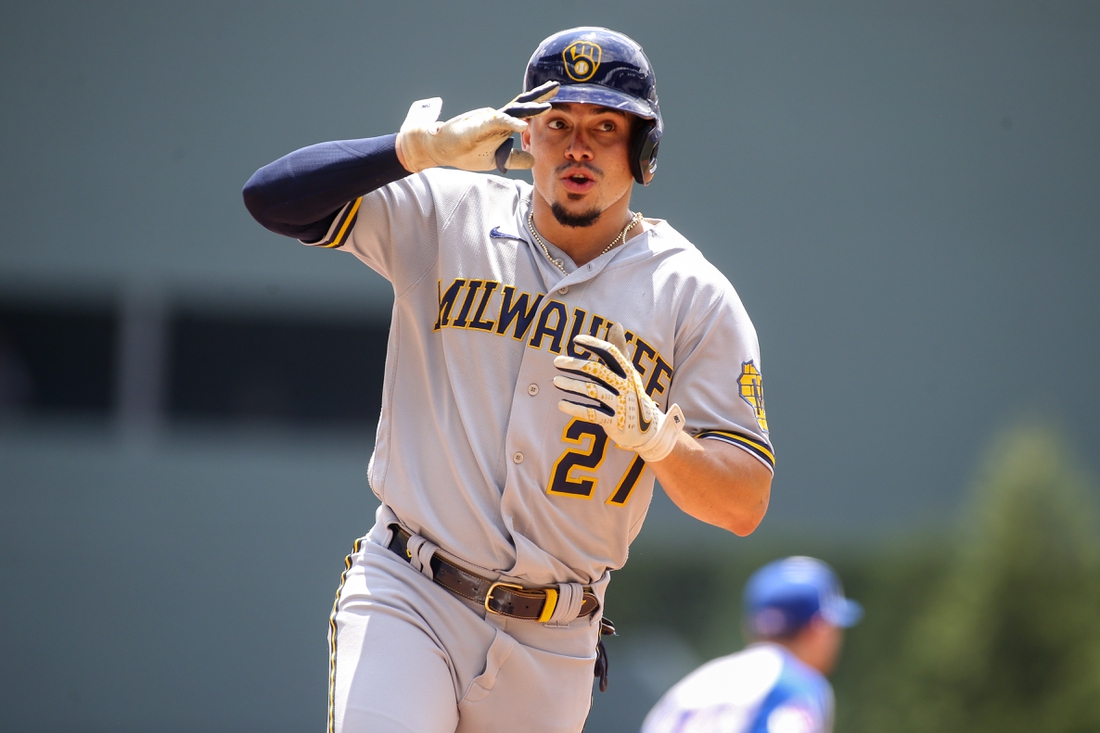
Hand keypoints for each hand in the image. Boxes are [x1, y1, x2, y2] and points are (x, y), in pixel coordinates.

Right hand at [396, 82, 558, 173]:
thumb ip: (515, 158)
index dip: (539, 105)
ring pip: (512, 111)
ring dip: (530, 109)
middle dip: (540, 96)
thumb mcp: (496, 159)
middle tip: (556, 86)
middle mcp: (496, 117)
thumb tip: (534, 161)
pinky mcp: (478, 125)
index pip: (523, 112)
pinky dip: (511, 123)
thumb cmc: (465, 152)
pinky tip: (523, 125)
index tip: (555, 99)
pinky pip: (497, 122)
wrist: (439, 149)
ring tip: (547, 106)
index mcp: (501, 125)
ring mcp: (487, 119)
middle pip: (521, 104)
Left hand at [553, 323, 684, 462]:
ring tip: (556, 381)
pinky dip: (576, 409)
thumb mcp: (629, 372)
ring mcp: (620, 404)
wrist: (648, 429)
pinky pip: (592, 414)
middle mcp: (625, 386)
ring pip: (593, 392)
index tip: (576, 340)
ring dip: (573, 386)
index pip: (611, 353)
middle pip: (598, 371)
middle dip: (576, 365)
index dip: (594, 345)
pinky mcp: (614, 422)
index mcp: (628, 371)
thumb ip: (619, 350)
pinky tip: (561, 404)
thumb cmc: (632, 394)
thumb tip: (616, 324)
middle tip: (556, 362)